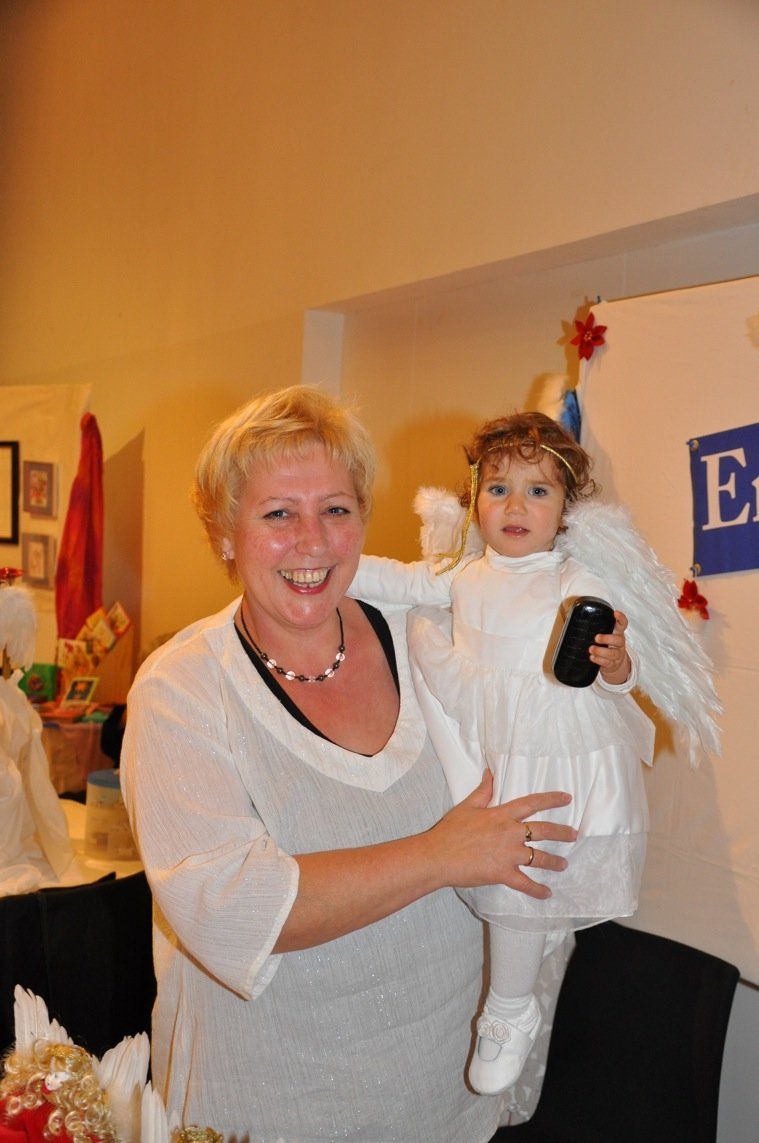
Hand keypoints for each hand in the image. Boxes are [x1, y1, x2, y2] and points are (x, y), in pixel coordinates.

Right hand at [426, 771, 576, 899]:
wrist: (438, 855)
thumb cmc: (450, 830)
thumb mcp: (467, 806)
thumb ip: (483, 791)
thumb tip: (490, 773)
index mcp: (502, 815)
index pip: (532, 804)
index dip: (551, 800)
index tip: (567, 798)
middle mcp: (510, 833)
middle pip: (543, 831)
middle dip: (562, 833)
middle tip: (574, 835)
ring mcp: (508, 854)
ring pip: (539, 858)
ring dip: (554, 862)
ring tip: (563, 865)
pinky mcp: (503, 873)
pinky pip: (525, 884)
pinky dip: (537, 890)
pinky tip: (546, 893)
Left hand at [590, 609, 630, 684]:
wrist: (615, 664)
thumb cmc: (606, 646)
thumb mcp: (604, 635)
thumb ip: (596, 628)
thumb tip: (573, 618)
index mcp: (617, 633)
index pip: (622, 624)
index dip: (621, 618)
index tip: (615, 613)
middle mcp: (619, 643)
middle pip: (619, 640)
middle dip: (607, 638)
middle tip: (596, 638)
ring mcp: (617, 654)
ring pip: (613, 653)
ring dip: (601, 651)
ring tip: (591, 649)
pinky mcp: (613, 664)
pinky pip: (608, 663)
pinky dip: (599, 660)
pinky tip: (592, 657)